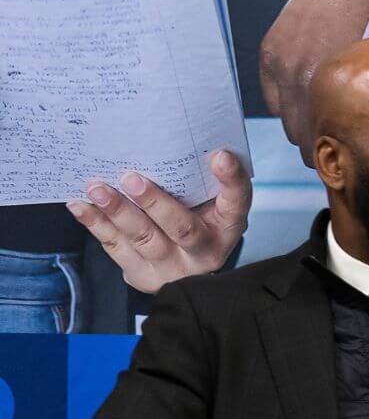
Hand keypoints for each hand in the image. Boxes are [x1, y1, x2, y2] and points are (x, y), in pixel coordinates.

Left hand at [66, 152, 250, 292]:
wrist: (183, 268)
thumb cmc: (197, 221)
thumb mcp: (211, 201)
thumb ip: (203, 177)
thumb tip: (188, 144)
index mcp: (228, 226)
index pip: (237, 202)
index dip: (231, 180)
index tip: (220, 156)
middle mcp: (204, 252)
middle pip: (182, 229)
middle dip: (155, 203)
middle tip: (131, 178)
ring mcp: (172, 267)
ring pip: (143, 239)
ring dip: (118, 212)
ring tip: (98, 188)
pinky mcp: (141, 275)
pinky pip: (115, 247)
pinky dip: (96, 224)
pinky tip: (81, 204)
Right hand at [259, 0, 368, 164]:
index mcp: (330, 78)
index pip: (324, 137)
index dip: (337, 152)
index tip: (348, 157)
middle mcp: (300, 73)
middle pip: (303, 135)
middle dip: (320, 145)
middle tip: (338, 149)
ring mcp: (281, 64)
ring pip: (287, 121)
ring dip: (304, 128)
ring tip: (324, 130)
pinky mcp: (269, 54)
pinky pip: (274, 100)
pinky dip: (288, 107)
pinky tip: (308, 106)